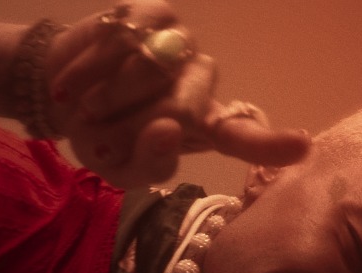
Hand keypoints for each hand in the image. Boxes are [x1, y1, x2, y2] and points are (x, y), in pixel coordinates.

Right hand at [43, 0, 309, 187]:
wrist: (60, 91)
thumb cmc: (100, 135)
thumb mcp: (119, 167)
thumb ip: (147, 161)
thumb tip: (166, 130)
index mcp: (204, 126)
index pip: (244, 135)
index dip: (271, 143)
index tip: (301, 144)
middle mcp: (201, 83)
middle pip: (183, 108)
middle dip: (133, 125)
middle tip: (102, 132)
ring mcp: (180, 45)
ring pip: (152, 71)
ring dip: (109, 98)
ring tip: (88, 107)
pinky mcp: (153, 16)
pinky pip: (124, 41)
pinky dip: (92, 69)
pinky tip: (75, 82)